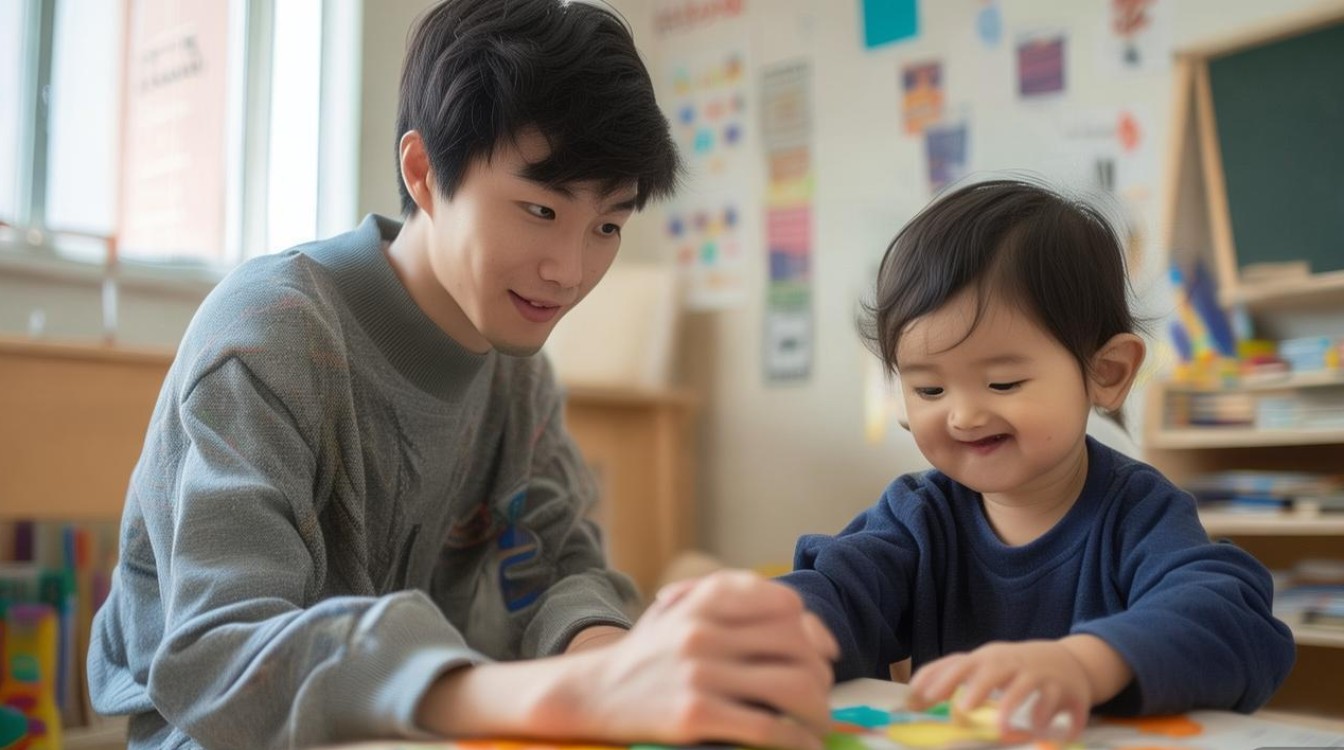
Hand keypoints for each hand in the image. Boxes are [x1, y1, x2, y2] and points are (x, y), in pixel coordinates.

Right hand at [566, 569, 839, 749]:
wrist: (593, 691)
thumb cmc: (650, 653)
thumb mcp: (684, 610)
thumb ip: (741, 605)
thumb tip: (816, 633)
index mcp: (705, 600)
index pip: (785, 604)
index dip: (812, 630)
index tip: (819, 654)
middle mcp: (704, 630)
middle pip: (795, 645)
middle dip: (819, 674)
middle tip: (822, 696)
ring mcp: (699, 673)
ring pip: (790, 687)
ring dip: (817, 710)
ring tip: (818, 724)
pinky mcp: (695, 715)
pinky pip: (766, 728)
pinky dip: (795, 740)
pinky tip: (802, 746)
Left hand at [907, 640, 1091, 739]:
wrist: (1071, 660)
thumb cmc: (1014, 669)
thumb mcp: (985, 669)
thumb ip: (953, 682)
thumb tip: (911, 702)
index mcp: (987, 659)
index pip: (957, 663)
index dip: (936, 678)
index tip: (915, 697)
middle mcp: (1011, 663)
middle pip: (991, 669)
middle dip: (976, 687)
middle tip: (961, 709)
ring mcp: (1040, 674)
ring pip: (1025, 685)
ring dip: (1012, 704)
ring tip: (1001, 726)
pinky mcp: (1066, 690)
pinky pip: (1057, 702)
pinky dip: (1048, 716)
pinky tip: (1040, 729)